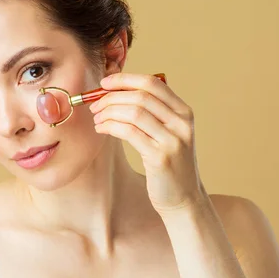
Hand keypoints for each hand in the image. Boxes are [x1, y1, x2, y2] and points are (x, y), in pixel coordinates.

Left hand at [89, 73, 206, 214]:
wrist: (183, 198)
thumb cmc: (167, 162)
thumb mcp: (167, 132)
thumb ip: (151, 112)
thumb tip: (115, 91)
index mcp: (183, 112)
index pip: (152, 83)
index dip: (125, 80)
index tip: (104, 83)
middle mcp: (181, 123)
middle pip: (140, 96)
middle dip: (112, 97)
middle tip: (95, 105)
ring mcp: (173, 140)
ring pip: (134, 112)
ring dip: (109, 112)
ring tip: (97, 118)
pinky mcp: (160, 157)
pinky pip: (129, 132)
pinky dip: (110, 126)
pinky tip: (102, 129)